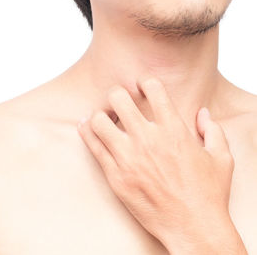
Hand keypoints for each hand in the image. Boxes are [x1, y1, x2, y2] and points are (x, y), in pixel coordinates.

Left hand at [77, 77, 246, 253]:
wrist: (192, 226)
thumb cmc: (209, 193)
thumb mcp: (221, 158)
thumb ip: (212, 130)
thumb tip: (203, 113)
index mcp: (174, 129)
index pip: (152, 87)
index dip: (145, 82)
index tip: (142, 86)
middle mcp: (148, 138)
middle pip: (118, 98)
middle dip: (117, 94)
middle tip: (119, 102)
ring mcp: (128, 157)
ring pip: (98, 120)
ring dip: (100, 115)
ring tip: (104, 118)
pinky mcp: (114, 175)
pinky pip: (92, 146)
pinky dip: (86, 132)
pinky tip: (87, 127)